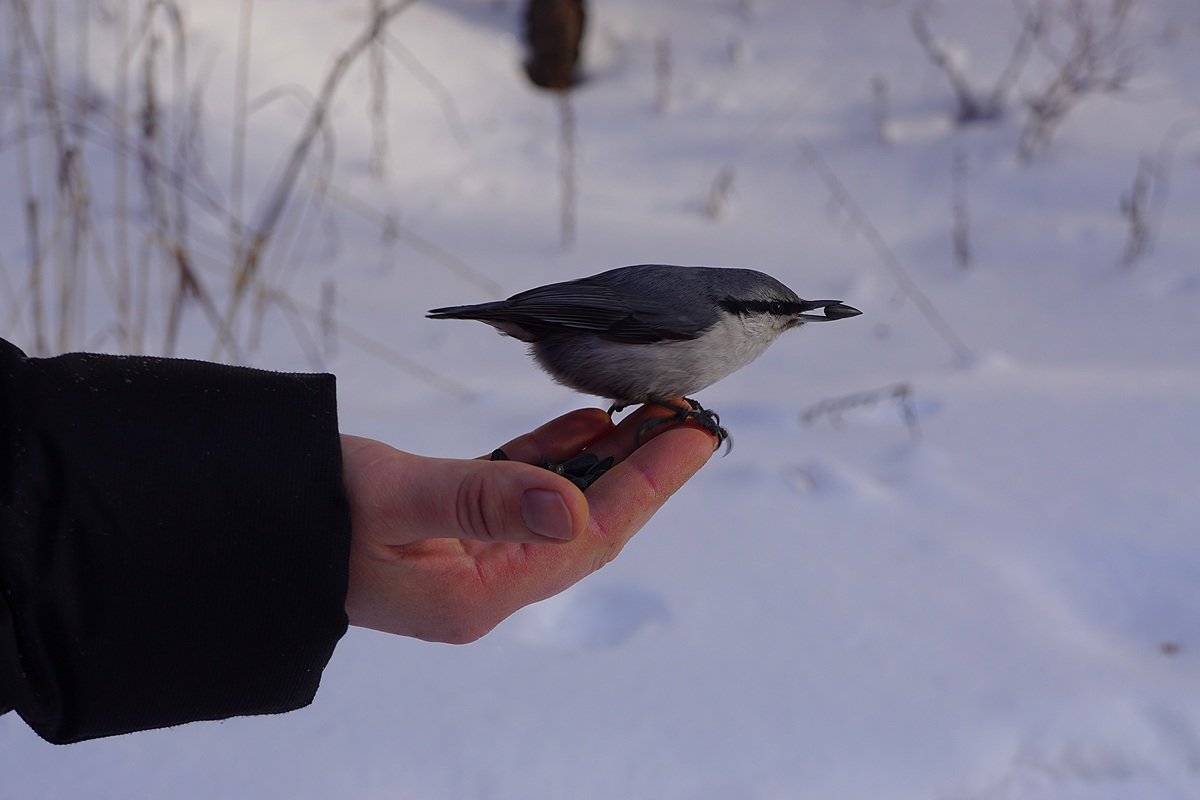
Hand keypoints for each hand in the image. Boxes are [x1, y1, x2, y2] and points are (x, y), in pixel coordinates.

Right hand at [340, 404, 714, 642]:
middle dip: (640, 469)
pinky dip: (554, 457)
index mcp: (477, 594)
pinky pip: (520, 493)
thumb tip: (574, 512)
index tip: (698, 435)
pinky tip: (586, 423)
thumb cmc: (305, 513)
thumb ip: (483, 501)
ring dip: (604, 458)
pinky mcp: (448, 529)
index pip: (591, 538)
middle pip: (587, 524)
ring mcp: (466, 559)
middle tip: (686, 412)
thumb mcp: (394, 498)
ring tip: (649, 408)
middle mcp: (482, 584)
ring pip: (560, 506)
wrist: (239, 522)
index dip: (650, 485)